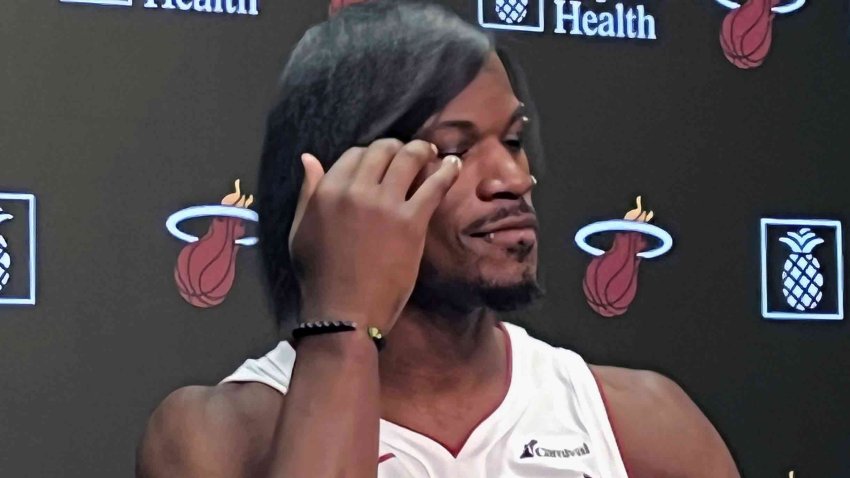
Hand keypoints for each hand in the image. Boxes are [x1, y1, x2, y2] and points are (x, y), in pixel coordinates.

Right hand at [289, 139, 461, 333]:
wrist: (345, 311)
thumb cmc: (319, 277)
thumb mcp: (301, 230)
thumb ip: (307, 193)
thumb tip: (309, 159)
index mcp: (327, 191)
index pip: (355, 154)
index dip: (371, 155)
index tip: (382, 163)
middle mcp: (356, 190)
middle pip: (383, 150)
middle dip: (398, 148)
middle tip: (410, 155)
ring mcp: (385, 204)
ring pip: (409, 158)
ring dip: (423, 151)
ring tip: (433, 153)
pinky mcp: (411, 222)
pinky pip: (434, 185)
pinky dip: (447, 171)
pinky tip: (453, 165)